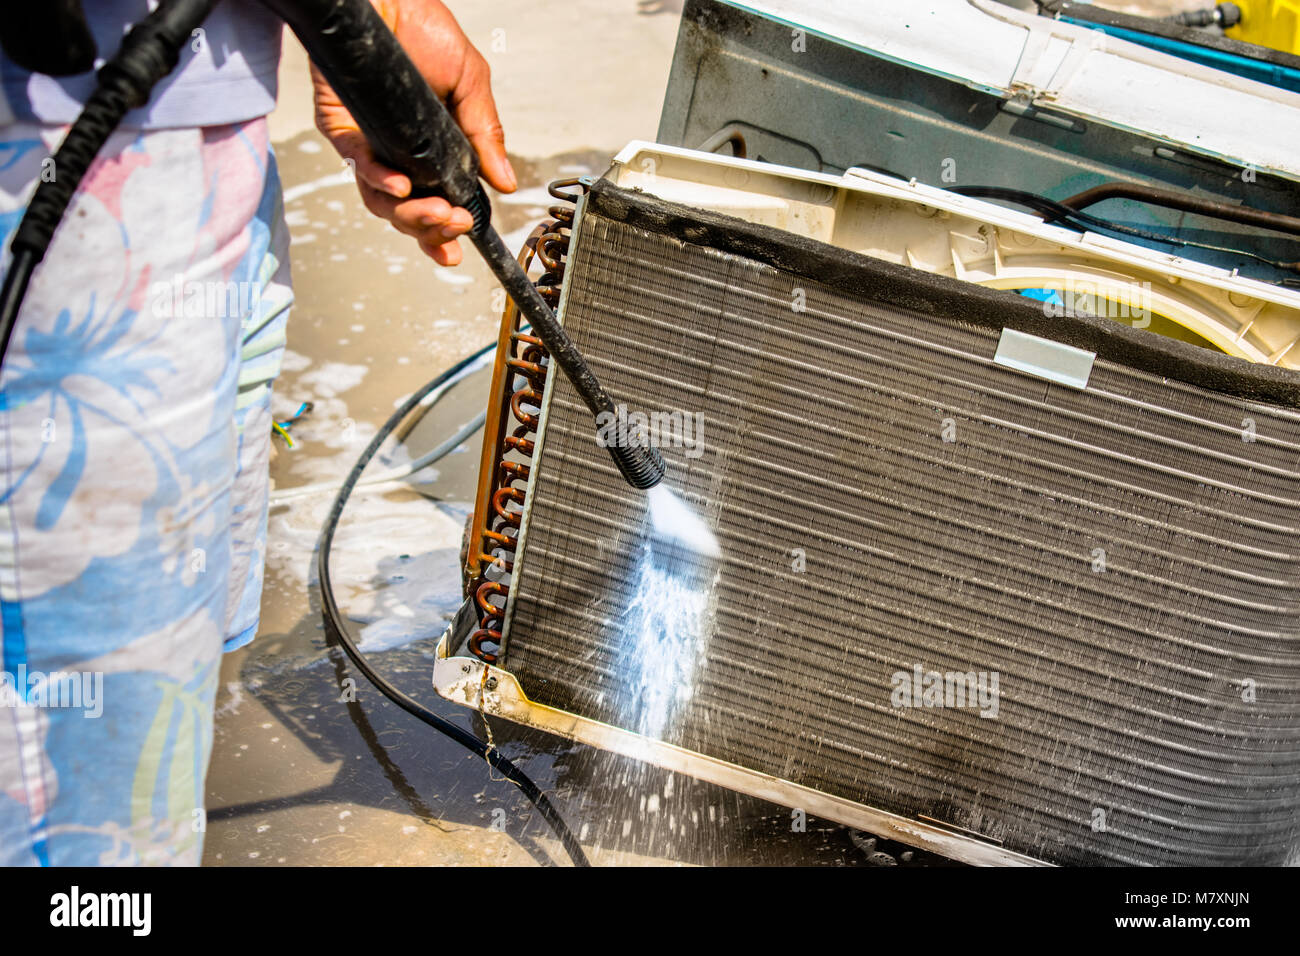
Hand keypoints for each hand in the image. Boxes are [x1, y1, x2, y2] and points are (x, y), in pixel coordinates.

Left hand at [312, 0, 515, 265]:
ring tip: (438, 212)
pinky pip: (356, 164)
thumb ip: (485, 134)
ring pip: (382, 201)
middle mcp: (398, 154)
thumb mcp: (470, 84)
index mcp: (430, 152)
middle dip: (432, 229)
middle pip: (408, 214)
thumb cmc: (424, 29)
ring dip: (411, 215)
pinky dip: (379, 180)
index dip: (444, 233)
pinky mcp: (340, 126)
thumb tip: (505, 182)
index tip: (459, 248)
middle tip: (455, 223)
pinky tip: (401, 186)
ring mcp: (368, 144)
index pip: (436, 204)